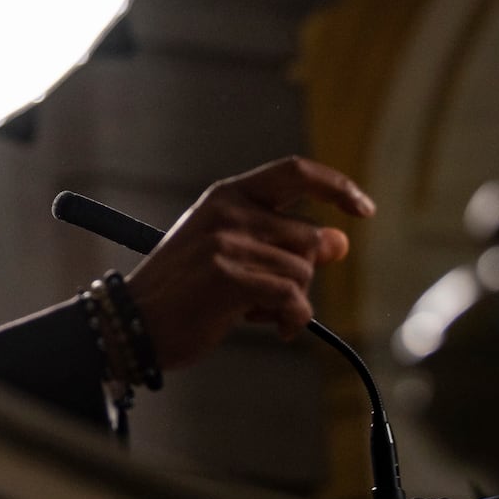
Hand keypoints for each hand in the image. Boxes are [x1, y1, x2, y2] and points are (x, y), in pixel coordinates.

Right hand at [124, 156, 373, 370]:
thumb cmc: (186, 290)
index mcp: (226, 195)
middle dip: (304, 273)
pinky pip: (293, 299)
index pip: (294, 172)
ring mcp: (227, 243)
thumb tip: (340, 242)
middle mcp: (228, 212)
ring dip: (294, 302)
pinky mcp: (229, 278)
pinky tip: (272, 327)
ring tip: (257, 311)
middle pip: (308, 236)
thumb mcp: (231, 253)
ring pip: (304, 272)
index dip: (336, 186)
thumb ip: (281, 242)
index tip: (363, 208)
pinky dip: (292, 320)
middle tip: (273, 295)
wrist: (135, 323)